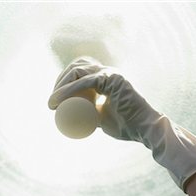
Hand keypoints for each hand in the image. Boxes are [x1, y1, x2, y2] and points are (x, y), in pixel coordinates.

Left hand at [48, 57, 195, 192]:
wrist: (143, 129)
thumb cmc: (126, 127)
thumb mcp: (101, 119)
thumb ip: (90, 114)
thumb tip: (74, 119)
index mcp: (106, 78)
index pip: (80, 72)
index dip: (63, 83)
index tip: (55, 102)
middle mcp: (108, 71)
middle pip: (76, 66)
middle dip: (59, 81)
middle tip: (52, 101)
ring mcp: (111, 73)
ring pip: (77, 71)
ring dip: (60, 84)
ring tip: (52, 102)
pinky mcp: (112, 79)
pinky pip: (84, 82)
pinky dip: (68, 90)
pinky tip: (57, 101)